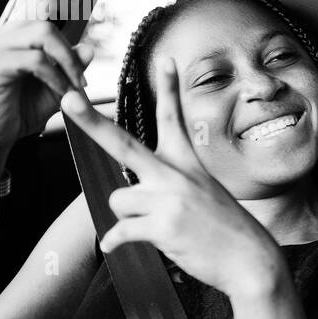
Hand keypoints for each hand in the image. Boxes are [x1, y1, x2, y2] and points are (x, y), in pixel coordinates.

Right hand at [0, 0, 91, 172]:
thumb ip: (70, 67)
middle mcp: (9, 31)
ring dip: (68, 59)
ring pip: (46, 32)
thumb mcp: (55, 89)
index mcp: (23, 33)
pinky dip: (57, 77)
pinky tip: (60, 94)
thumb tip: (88, 45)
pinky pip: (37, 59)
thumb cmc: (18, 113)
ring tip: (74, 86)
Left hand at [59, 57, 286, 301]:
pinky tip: (121, 246)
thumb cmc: (225, 229)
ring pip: (119, 200)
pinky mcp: (163, 227)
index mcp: (188, 163)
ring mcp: (169, 200)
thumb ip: (170, 184)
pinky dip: (117, 241)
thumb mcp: (207, 192)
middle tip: (67, 99)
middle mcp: (176, 176)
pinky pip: (120, 231)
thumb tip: (125, 198)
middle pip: (123, 144)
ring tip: (157, 226)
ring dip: (129, 216)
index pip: (174, 119)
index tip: (165, 59)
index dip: (170, 87)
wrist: (250, 260)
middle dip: (91, 122)